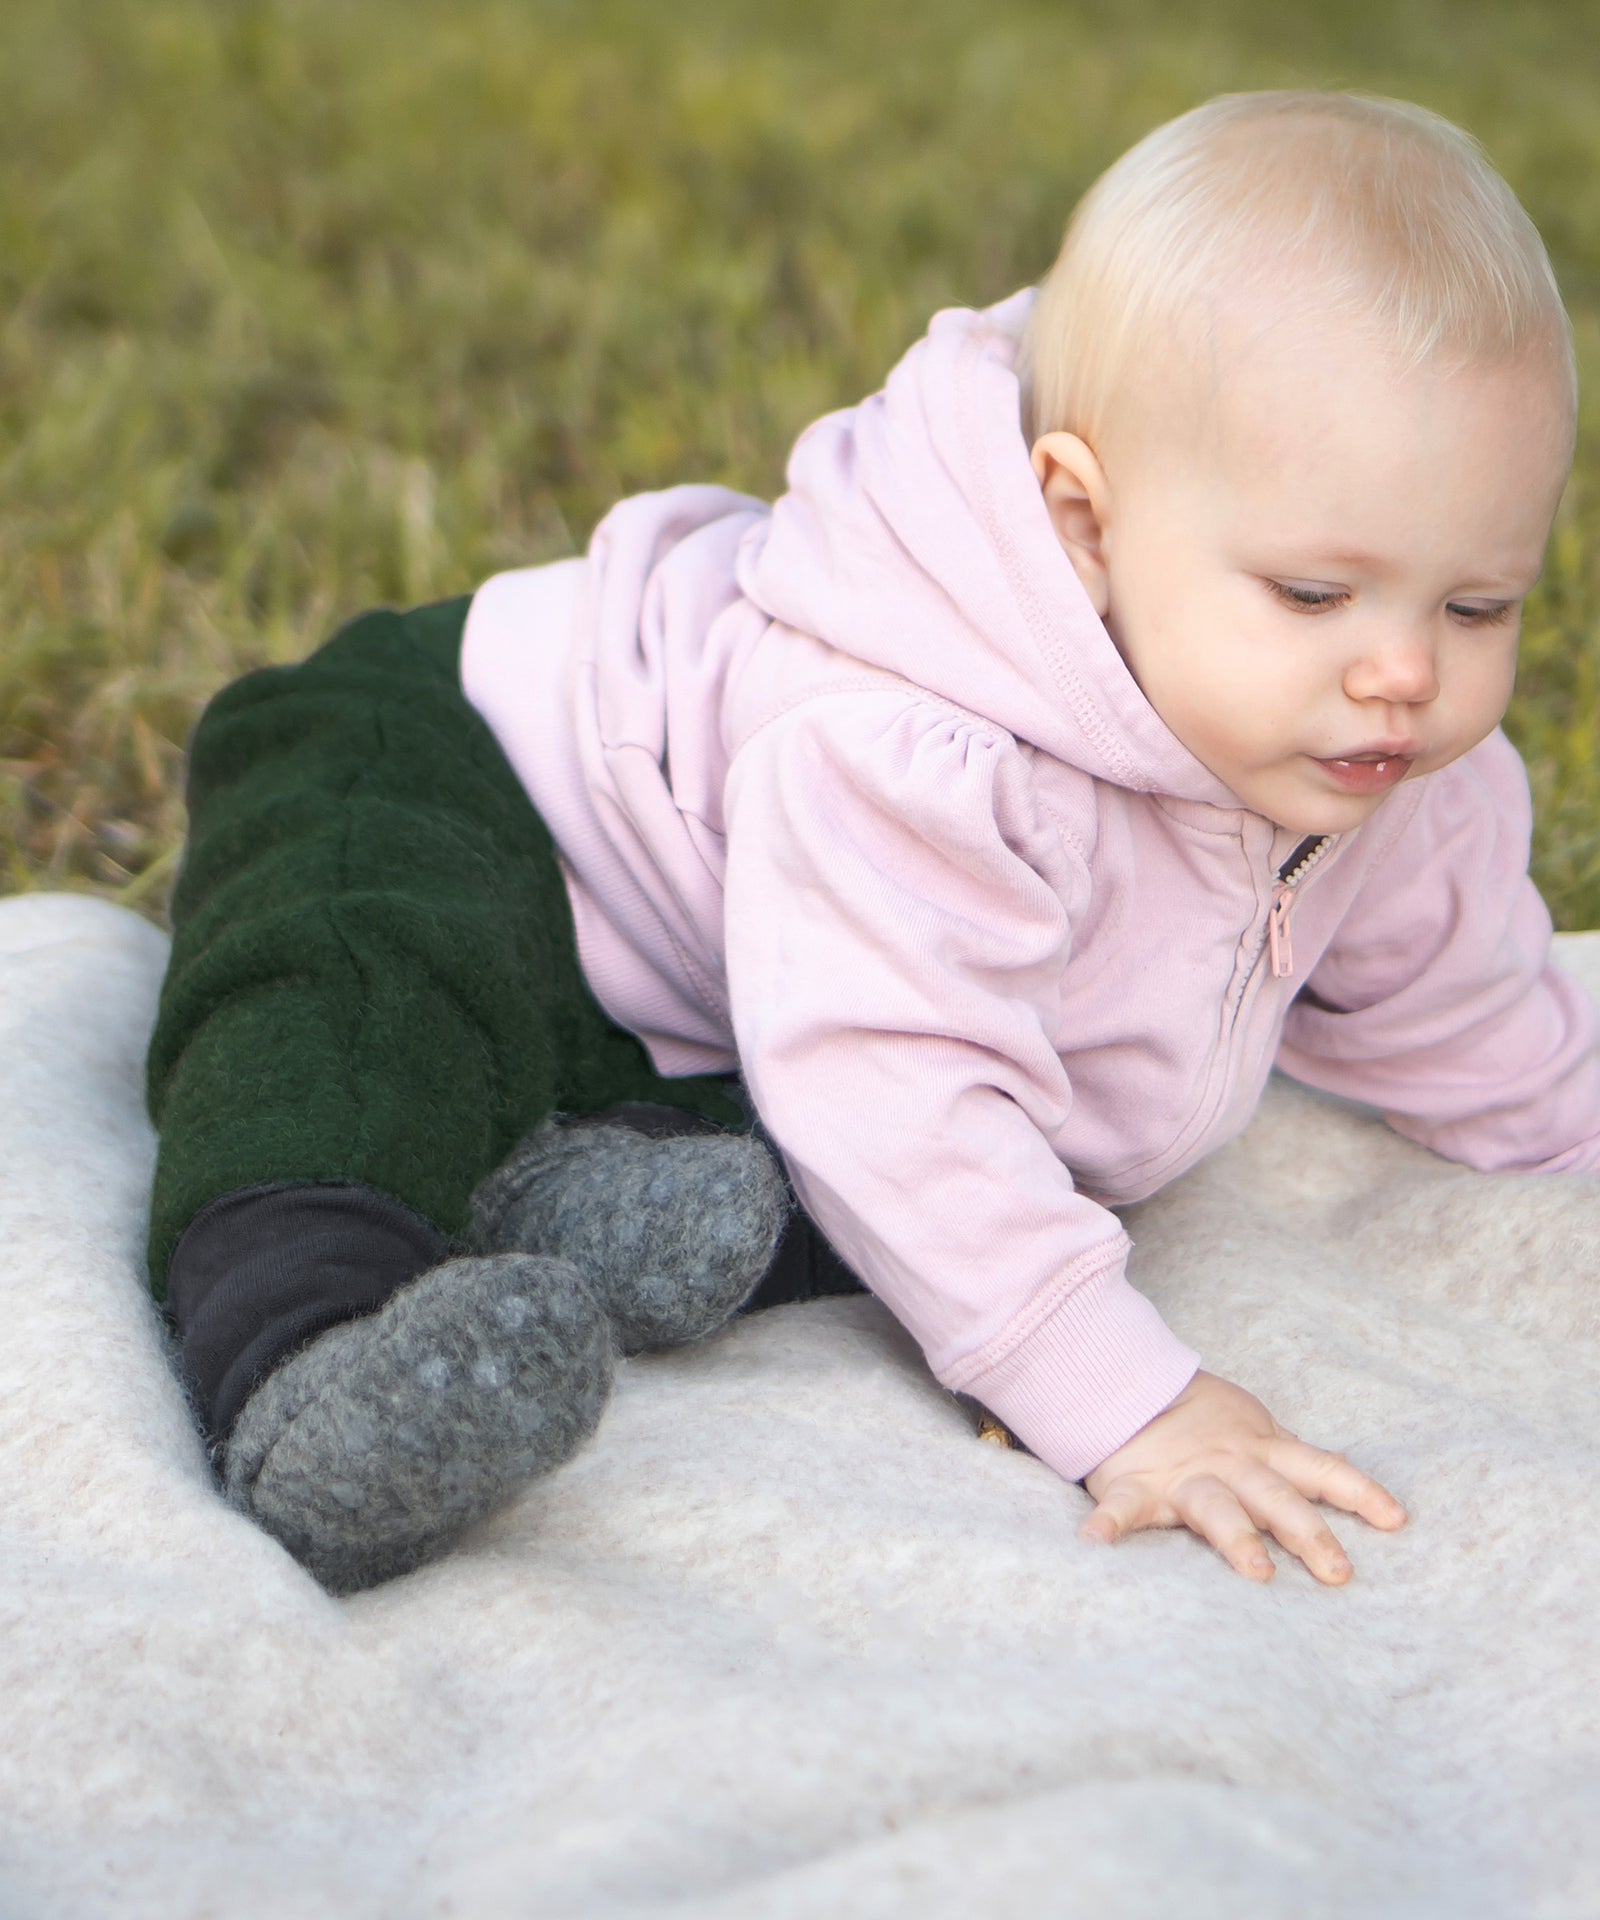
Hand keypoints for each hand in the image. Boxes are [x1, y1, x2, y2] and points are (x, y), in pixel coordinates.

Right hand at [1078, 1370, 1407, 1583]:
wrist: (1129, 1385)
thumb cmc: (1201, 1421)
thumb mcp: (1255, 1431)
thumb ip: (1293, 1456)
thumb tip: (1345, 1467)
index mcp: (1260, 1453)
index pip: (1320, 1471)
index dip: (1359, 1493)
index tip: (1396, 1521)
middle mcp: (1229, 1466)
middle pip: (1276, 1499)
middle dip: (1308, 1533)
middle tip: (1338, 1572)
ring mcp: (1183, 1478)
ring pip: (1216, 1509)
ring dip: (1237, 1539)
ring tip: (1257, 1570)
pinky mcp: (1136, 1487)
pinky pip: (1121, 1507)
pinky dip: (1108, 1524)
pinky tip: (1096, 1546)